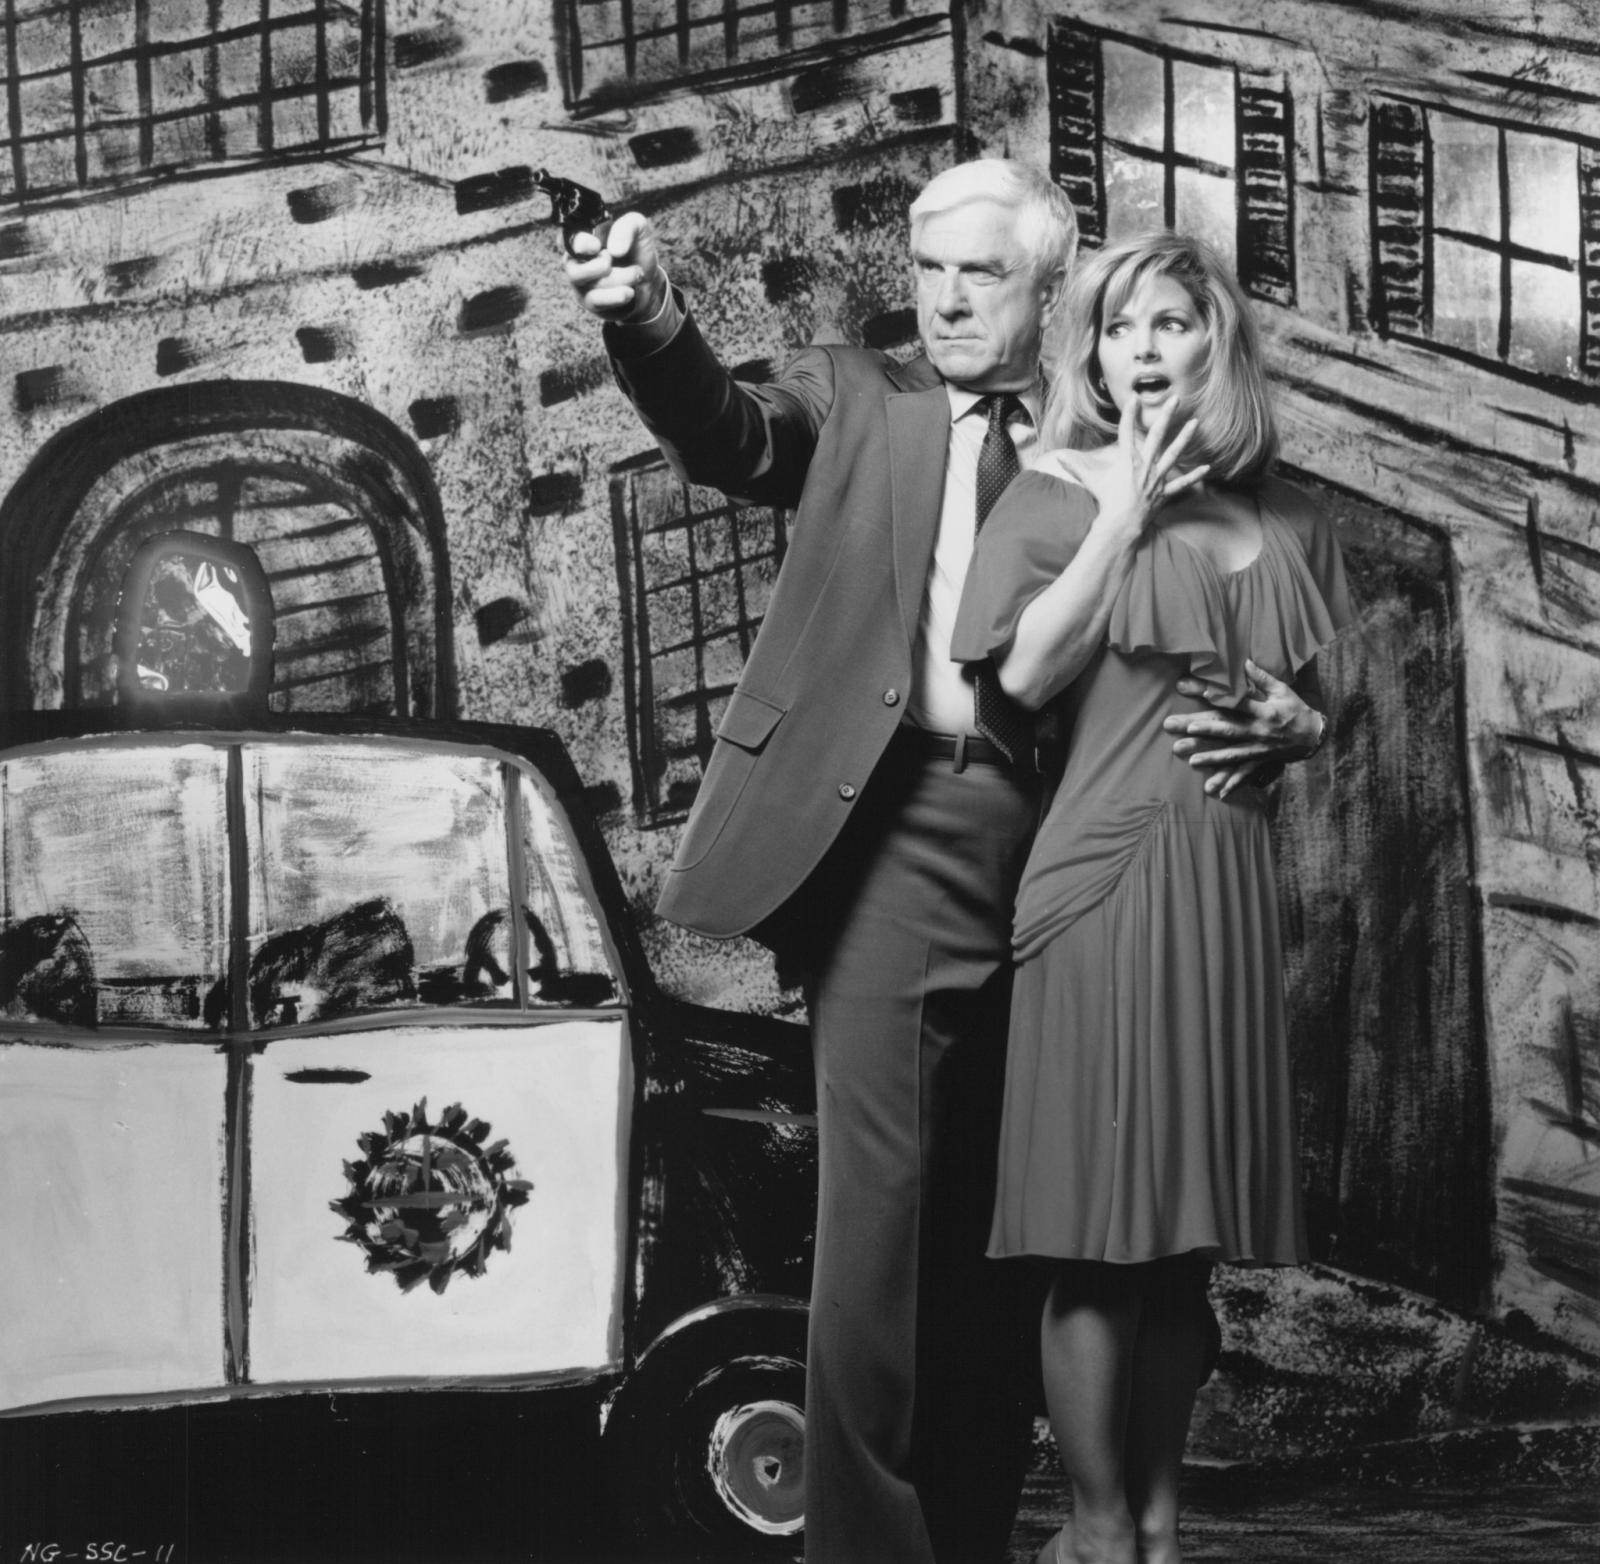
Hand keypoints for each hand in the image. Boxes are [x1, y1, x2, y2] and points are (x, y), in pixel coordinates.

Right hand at [564, 211, 667, 322]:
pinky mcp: (591, 303)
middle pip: (573, 271)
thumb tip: (614, 251)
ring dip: (619, 279)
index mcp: (583, 239)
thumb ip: (627, 227)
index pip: (566, 240)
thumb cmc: (636, 251)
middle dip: (600, 267)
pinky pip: (597, 301)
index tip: (597, 246)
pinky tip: (631, 291)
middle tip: (616, 262)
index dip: (580, 244)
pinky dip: (617, 296)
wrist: (649, 281)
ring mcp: (581, 285)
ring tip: (637, 273)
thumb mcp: (638, 228)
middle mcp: (576, 262)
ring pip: (591, 286)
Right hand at [1052, 394, 1209, 541]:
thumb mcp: (1089, 481)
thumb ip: (1075, 468)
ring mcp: (1157, 478)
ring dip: (1185, 438)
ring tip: (1195, 424)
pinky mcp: (1164, 492)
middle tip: (1175, 400)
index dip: (1129, 413)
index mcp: (1127, 459)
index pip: (1127, 431)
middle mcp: (1145, 464)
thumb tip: (1056, 458)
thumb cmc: (1104, 501)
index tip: (1134, 398)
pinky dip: (1194, 476)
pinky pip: (1181, 484)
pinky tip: (1207, 468)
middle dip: (1166, 416)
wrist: (1120, 523)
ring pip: (1174, 453)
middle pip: (1158, 435)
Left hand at [1163, 659, 1324, 797]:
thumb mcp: (1282, 690)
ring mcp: (1259, 748)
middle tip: (1185, 730)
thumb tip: (1244, 662)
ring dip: (1213, 759)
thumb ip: (1262, 678)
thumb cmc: (1295, 709)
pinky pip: (1245, 773)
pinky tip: (1218, 792)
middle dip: (1206, 731)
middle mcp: (1259, 731)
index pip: (1238, 703)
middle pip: (1229, 730)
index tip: (1201, 693)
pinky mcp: (1260, 760)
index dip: (1219, 697)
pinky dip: (1233, 783)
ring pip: (1233, 754)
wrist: (1313, 736)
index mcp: (1264, 711)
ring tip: (1192, 761)